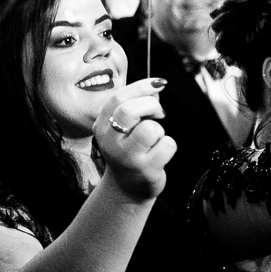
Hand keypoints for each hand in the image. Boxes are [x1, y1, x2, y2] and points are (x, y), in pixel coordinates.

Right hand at [93, 79, 175, 201]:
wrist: (126, 188)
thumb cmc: (128, 151)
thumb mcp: (121, 128)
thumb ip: (134, 106)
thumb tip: (155, 88)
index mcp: (101, 126)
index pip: (118, 98)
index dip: (141, 86)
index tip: (158, 83)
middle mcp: (110, 141)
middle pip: (129, 111)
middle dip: (151, 105)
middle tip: (158, 113)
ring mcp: (127, 157)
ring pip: (151, 129)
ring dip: (159, 130)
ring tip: (154, 140)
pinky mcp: (145, 169)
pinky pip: (167, 145)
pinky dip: (168, 145)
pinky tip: (159, 153)